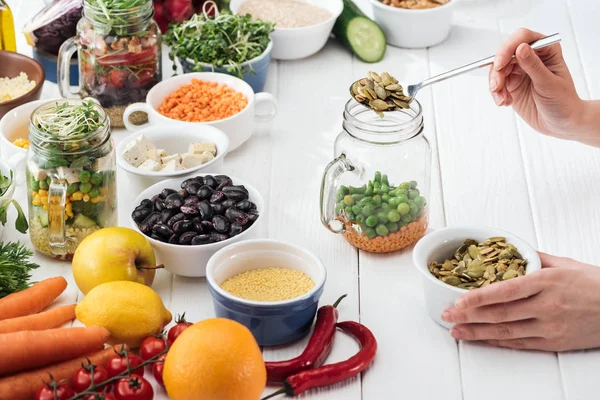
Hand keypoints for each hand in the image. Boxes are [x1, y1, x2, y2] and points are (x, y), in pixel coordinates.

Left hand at [441, 253, 599, 351]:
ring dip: (478, 333)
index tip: (458, 300)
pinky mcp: (555, 342)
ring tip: (457, 332)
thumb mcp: (564, 263)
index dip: (478, 297)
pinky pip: (520, 343)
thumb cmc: (594, 283)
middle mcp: (547, 305)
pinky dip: (498, 342)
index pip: (505, 290)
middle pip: (500, 313)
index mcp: (546, 281)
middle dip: (469, 316)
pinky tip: (482, 340)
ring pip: (507, 332)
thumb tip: (509, 250)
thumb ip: (533, 258)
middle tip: (448, 316)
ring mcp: (550, 326)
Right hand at [489, 28, 599, 145]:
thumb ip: (534, 66)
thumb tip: (521, 48)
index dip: (508, 48)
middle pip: (505, 54)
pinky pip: (496, 84)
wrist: (560, 123)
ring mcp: (519, 71)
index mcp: (545, 50)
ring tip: (502, 99)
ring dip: (495, 85)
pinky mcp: (511, 84)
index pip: (522, 38)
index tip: (500, 63)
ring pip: (497, 69)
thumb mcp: (549, 84)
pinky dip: (496, 94)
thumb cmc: (563, 102)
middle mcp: (531, 57)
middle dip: (497, 71)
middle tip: (497, 87)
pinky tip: (505, 102)